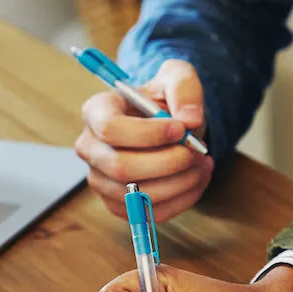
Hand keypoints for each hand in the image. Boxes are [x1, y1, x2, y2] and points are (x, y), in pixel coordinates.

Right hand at [74, 59, 213, 221]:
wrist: (166, 126)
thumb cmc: (165, 100)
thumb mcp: (177, 78)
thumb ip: (185, 89)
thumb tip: (190, 119)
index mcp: (97, 111)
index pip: (111, 129)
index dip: (148, 134)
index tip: (181, 129)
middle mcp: (90, 148)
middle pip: (120, 167)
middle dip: (167, 163)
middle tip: (197, 152)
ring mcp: (100, 180)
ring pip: (136, 195)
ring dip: (179, 183)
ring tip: (203, 164)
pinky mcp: (118, 204)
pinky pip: (147, 213)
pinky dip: (180, 201)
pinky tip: (195, 180)